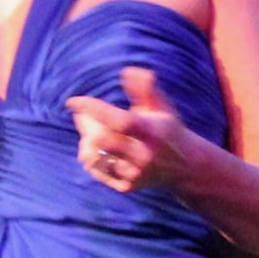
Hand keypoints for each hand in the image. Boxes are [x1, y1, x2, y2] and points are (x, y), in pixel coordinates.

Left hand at [67, 66, 200, 196]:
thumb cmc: (166, 128)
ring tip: (91, 133)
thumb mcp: (161, 106)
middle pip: (102, 140)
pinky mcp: (127, 186)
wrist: (185, 166)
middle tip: (83, 116)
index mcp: (152, 132)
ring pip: (95, 157)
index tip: (73, 101)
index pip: (120, 121)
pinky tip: (98, 149)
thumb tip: (128, 71)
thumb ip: (145, 87)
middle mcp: (144, 156)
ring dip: (86, 142)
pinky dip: (91, 157)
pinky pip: (96, 170)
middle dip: (86, 125)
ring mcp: (135, 173)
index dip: (95, 110)